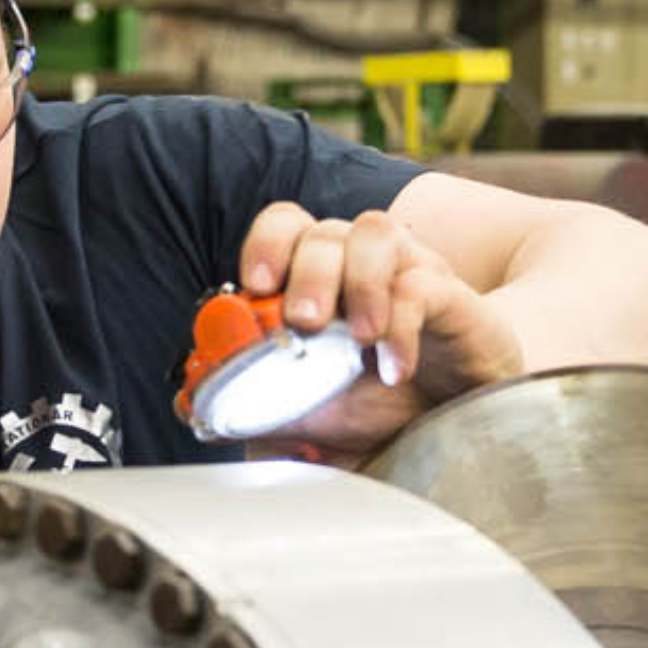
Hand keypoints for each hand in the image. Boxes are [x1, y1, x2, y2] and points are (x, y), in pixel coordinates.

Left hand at [235, 200, 523, 458]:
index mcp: (321, 277)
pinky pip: (422, 283)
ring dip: (358, 283)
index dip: (267, 244)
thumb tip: (191, 405)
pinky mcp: (451, 296)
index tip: (257, 285)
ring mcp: (409, 271)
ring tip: (359, 342)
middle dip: (308, 273)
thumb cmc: (382, 405)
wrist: (456, 422)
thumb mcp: (310, 411)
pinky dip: (401, 324)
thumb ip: (256, 405)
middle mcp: (362, 263)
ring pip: (375, 231)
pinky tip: (395, 369)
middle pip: (325, 230)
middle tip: (305, 325)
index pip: (287, 225)